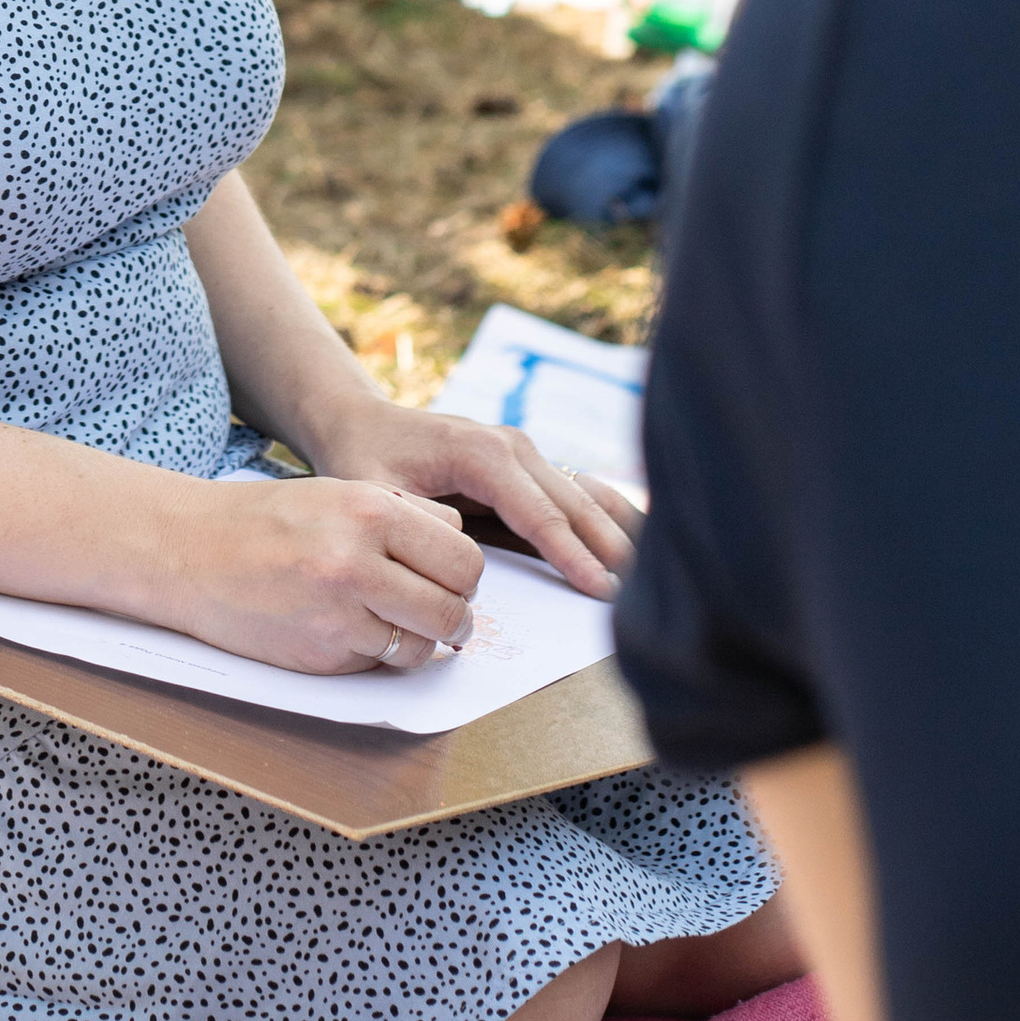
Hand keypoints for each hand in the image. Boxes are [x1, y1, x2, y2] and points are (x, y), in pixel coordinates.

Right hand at [164, 471, 487, 675]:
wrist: (188, 550)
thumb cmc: (266, 520)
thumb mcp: (339, 494)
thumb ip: (403, 517)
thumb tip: (459, 555)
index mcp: (371, 508)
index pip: (462, 554)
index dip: (464, 574)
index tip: (452, 581)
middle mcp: (359, 558)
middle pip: (454, 605)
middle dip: (457, 617)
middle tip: (444, 616)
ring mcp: (339, 611)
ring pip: (424, 645)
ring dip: (421, 643)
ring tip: (396, 626)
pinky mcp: (321, 654)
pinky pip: (379, 664)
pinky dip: (376, 655)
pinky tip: (349, 632)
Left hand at [309, 399, 642, 599]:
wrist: (362, 424)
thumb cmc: (365, 462)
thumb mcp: (378, 494)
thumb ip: (419, 525)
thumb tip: (462, 564)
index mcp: (480, 452)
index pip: (540, 513)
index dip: (572, 555)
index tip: (601, 590)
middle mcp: (512, 445)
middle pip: (574, 504)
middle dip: (610, 548)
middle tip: (645, 596)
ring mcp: (526, 450)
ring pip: (587, 493)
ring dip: (621, 531)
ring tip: (657, 572)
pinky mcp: (530, 463)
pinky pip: (580, 489)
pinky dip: (611, 513)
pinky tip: (642, 538)